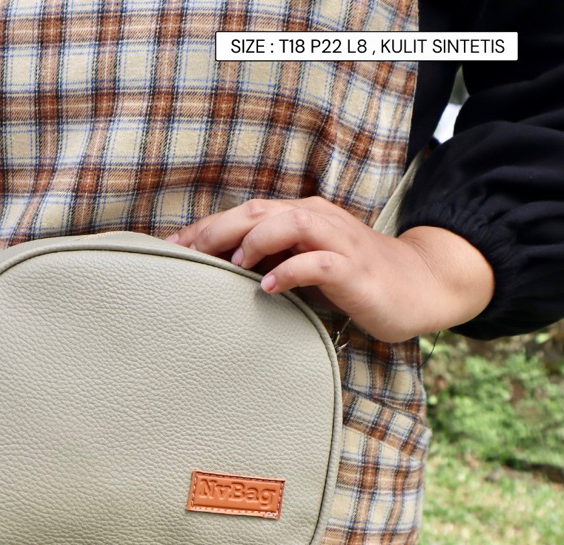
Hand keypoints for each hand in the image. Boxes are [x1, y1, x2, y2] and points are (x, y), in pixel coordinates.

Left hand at [168, 196, 494, 342]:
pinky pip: (320, 262)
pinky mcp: (355, 268)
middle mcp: (317, 220)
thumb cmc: (356, 278)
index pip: (245, 214)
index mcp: (301, 217)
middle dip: (217, 230)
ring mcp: (338, 241)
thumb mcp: (307, 264)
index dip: (206, 228)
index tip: (170, 248)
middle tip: (183, 253)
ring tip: (230, 265)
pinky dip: (292, 270)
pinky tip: (270, 286)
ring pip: (290, 223)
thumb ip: (274, 260)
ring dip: (256, 241)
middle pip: (259, 211)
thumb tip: (225, 271)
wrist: (420, 285)